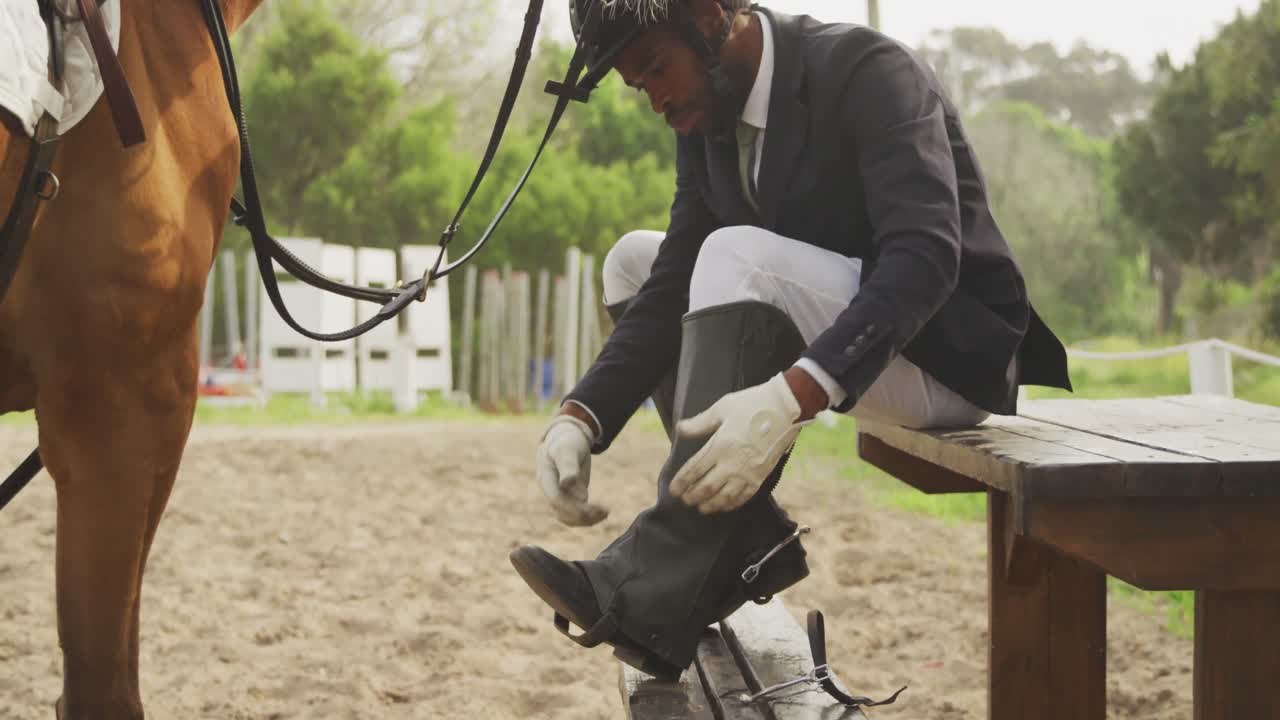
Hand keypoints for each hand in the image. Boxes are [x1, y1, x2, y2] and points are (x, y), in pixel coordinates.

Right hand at [536, 414, 607, 525]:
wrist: (567, 440)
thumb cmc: (566, 442)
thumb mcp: (567, 450)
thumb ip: (568, 466)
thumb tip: (569, 486)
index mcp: (546, 478)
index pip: (555, 499)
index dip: (571, 506)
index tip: (589, 505)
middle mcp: (550, 490)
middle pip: (563, 511)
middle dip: (583, 514)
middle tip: (604, 510)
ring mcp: (560, 496)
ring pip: (569, 517)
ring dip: (587, 520)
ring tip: (606, 512)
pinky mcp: (571, 499)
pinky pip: (577, 515)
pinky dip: (590, 517)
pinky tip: (604, 513)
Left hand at [669, 373, 813, 513]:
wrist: (786, 409)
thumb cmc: (753, 404)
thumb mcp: (722, 408)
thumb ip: (700, 423)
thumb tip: (680, 429)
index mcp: (719, 445)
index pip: (694, 470)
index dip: (681, 482)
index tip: (674, 489)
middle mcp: (732, 463)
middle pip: (706, 487)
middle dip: (693, 496)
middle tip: (685, 500)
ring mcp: (747, 472)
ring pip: (724, 497)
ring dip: (710, 504)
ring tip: (701, 508)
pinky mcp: (761, 476)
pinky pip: (743, 497)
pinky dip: (731, 504)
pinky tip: (724, 506)